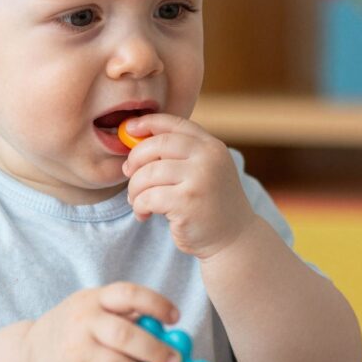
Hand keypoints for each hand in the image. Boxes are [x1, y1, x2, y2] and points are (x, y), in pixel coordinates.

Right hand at [26, 283, 181, 361]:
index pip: (128, 294)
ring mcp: (78, 352)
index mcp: (96, 299)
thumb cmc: (79, 327)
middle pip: (124, 336)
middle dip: (155, 351)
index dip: (155, 304)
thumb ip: (129, 316)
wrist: (35, 353)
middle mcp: (84, 323)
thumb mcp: (97, 308)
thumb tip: (170, 335)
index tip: (176, 318)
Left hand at [121, 114, 256, 258]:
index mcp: (211, 146)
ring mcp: (200, 180)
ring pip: (148, 173)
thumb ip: (179, 154)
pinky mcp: (187, 203)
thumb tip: (133, 140)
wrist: (234, 239)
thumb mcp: (203, 171)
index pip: (174, 124)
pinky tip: (144, 214)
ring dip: (134, 189)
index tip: (128, 129)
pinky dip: (139, 206)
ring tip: (137, 201)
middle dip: (135, 159)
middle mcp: (208, 158)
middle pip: (157, 145)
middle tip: (128, 173)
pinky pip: (148, 197)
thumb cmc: (210, 204)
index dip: (147, 122)